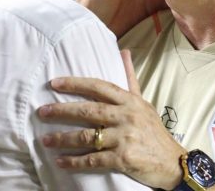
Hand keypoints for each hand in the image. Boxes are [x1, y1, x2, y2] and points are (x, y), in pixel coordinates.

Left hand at [38, 50, 185, 188]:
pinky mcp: (123, 159)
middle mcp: (127, 116)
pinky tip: (60, 161)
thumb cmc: (154, 131)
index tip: (55, 83)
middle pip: (89, 110)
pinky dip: (75, 161)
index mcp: (130, 101)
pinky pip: (93, 159)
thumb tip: (124, 52)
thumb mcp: (144, 103)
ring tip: (45, 139)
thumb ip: (130, 80)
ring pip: (88, 136)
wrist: (172, 162)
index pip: (99, 86)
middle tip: (42, 111)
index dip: (76, 83)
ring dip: (63, 138)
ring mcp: (125, 138)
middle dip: (62, 110)